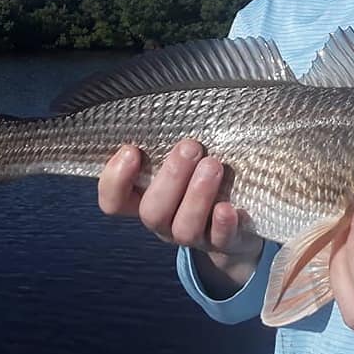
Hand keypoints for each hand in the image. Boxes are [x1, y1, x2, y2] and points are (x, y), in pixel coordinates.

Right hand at [97, 141, 263, 296]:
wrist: (240, 218)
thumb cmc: (201, 174)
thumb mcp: (180, 160)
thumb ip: (166, 146)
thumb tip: (168, 110)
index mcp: (145, 199)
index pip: (114, 201)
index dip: (115, 181)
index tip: (131, 151)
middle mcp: (164, 221)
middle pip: (152, 212)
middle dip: (170, 178)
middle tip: (190, 147)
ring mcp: (193, 234)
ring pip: (184, 228)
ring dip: (197, 195)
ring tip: (213, 165)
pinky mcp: (224, 243)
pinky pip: (220, 240)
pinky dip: (222, 224)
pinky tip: (228, 207)